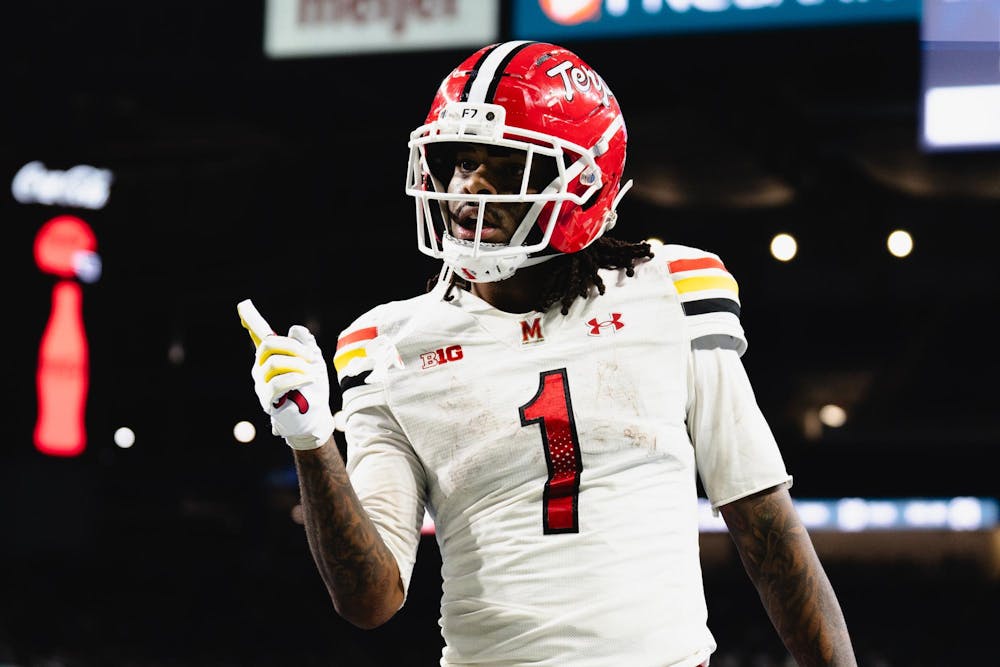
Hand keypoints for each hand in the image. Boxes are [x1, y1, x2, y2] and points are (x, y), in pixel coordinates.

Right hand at [238, 299, 334, 449]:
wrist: (316, 415)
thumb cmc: (312, 387)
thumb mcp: (313, 360)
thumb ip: (305, 343)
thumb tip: (294, 329)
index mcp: (271, 355)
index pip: (258, 336)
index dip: (251, 322)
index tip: (243, 307)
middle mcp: (261, 367)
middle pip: (269, 345)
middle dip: (293, 347)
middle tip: (311, 357)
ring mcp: (261, 383)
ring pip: (274, 364)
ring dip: (298, 366)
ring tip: (313, 373)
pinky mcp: (266, 399)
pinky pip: (277, 383)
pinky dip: (296, 378)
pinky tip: (309, 379)